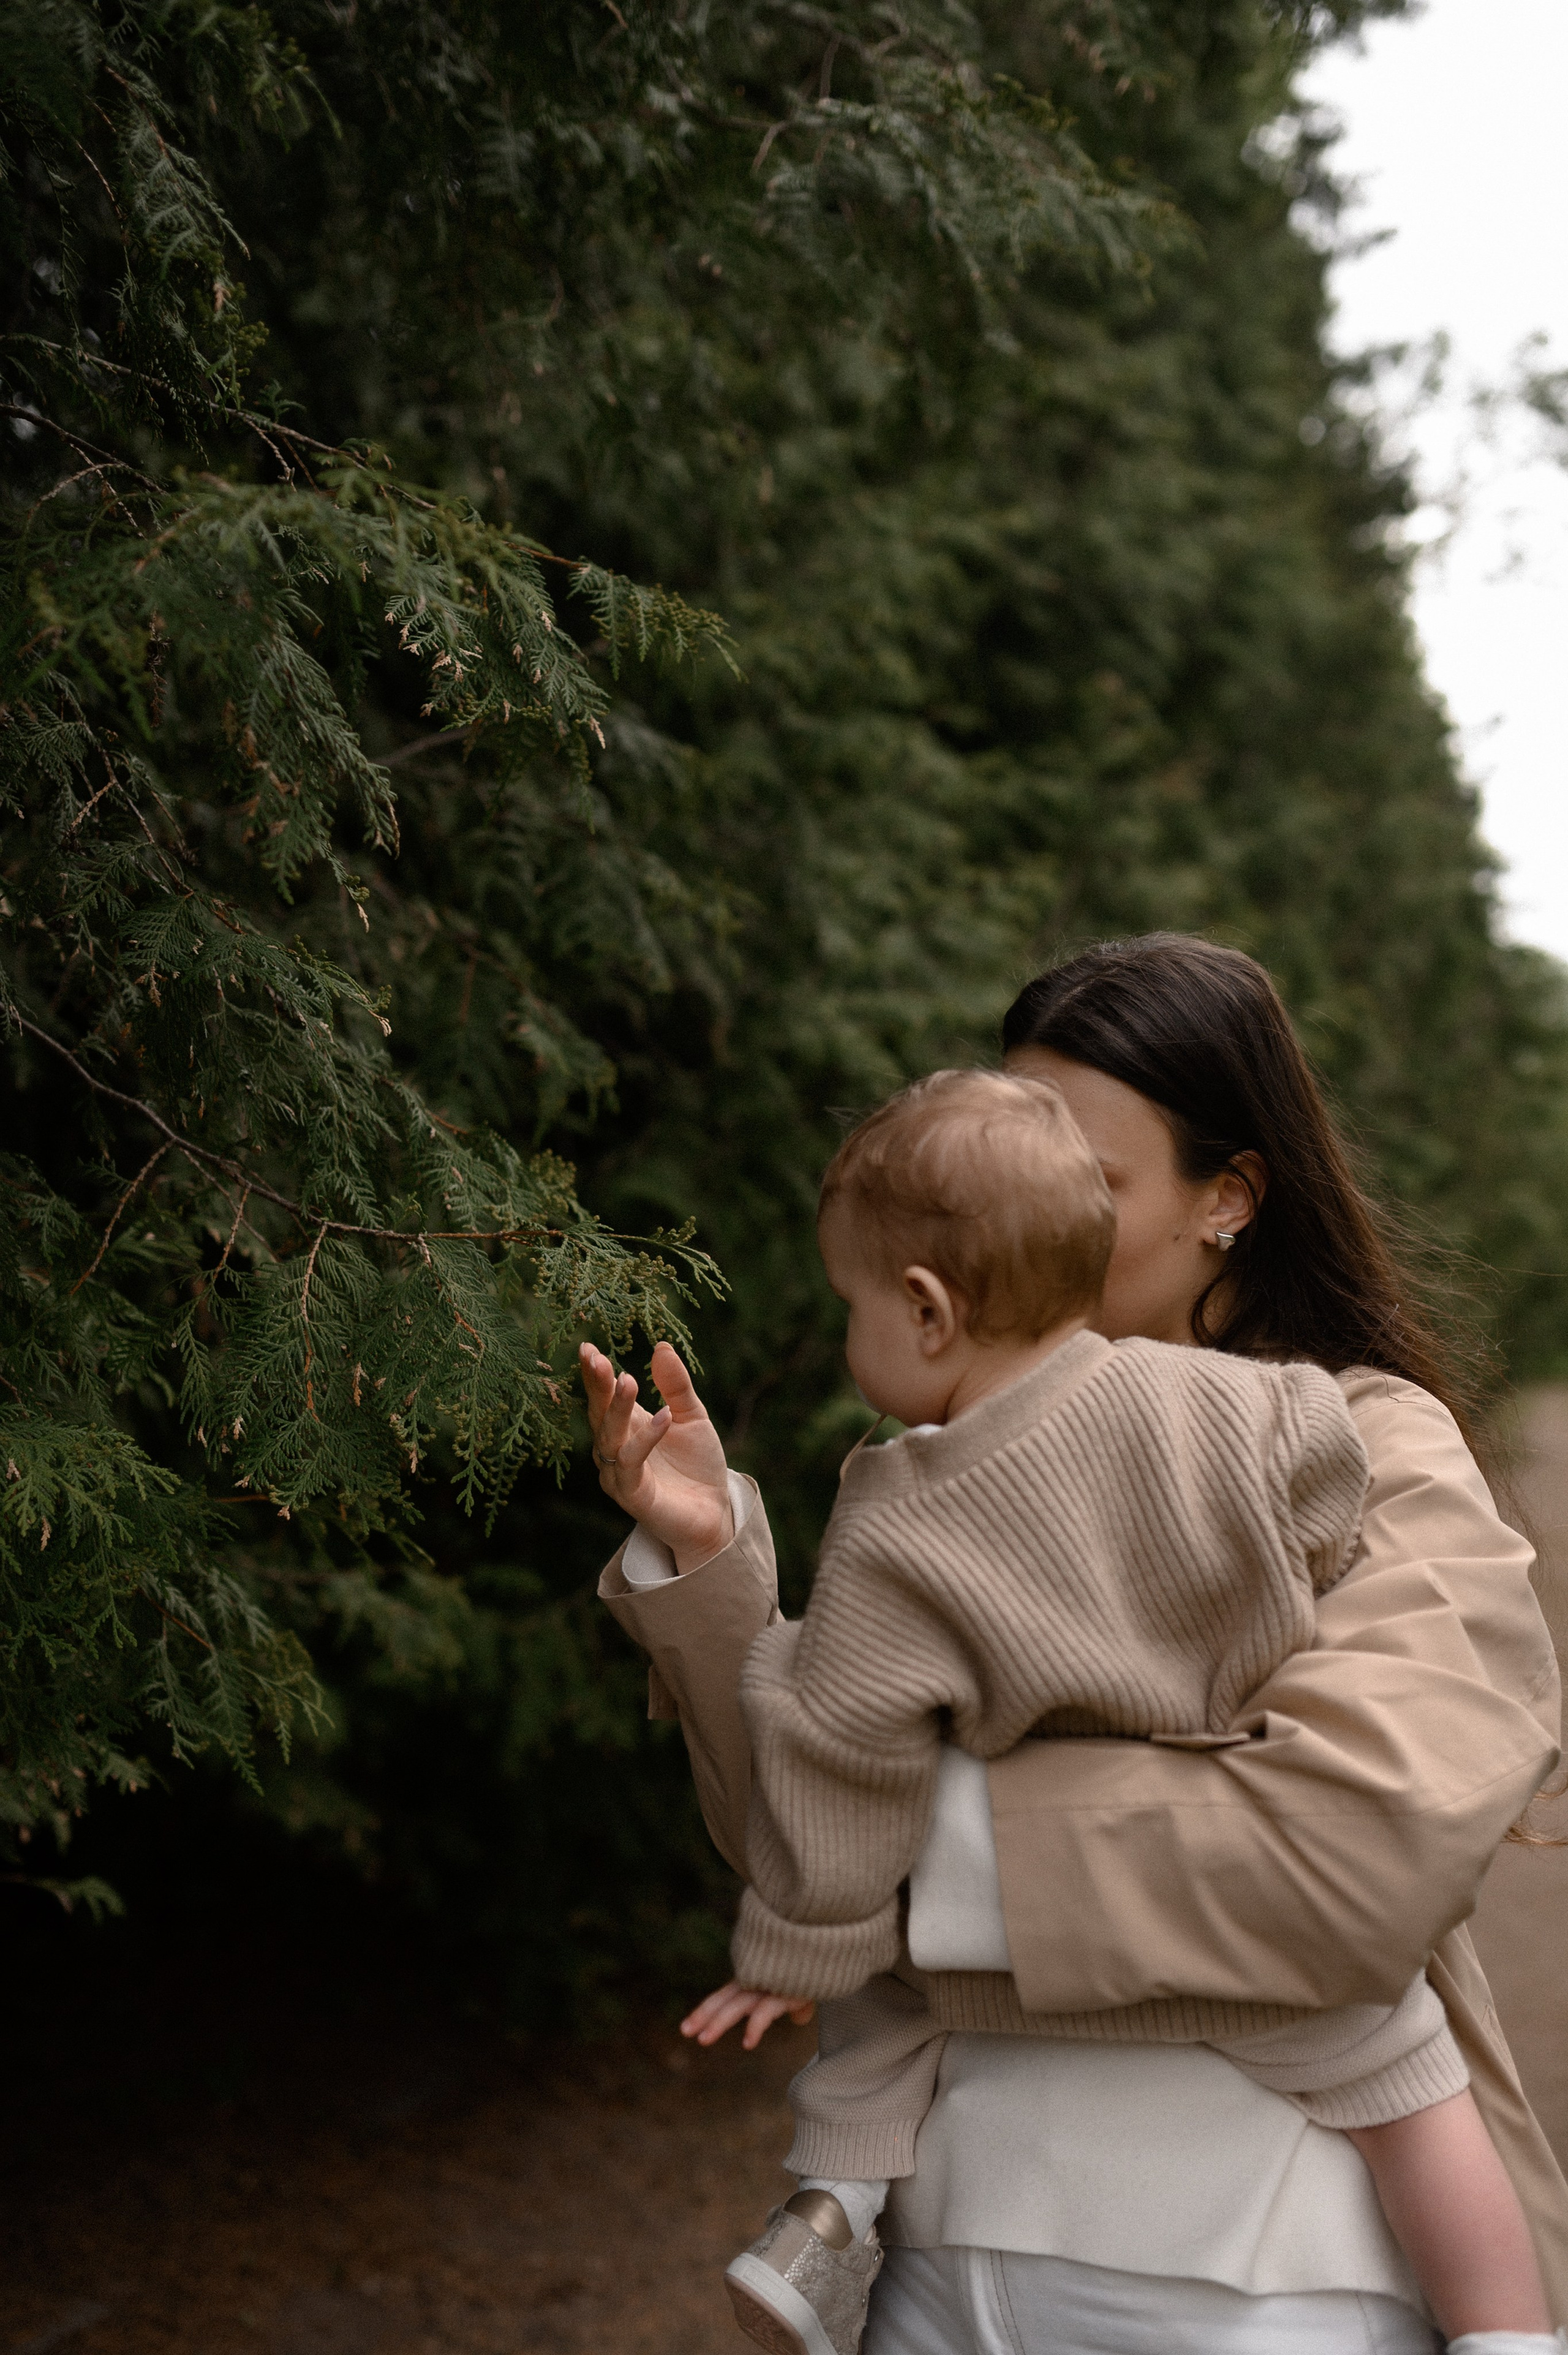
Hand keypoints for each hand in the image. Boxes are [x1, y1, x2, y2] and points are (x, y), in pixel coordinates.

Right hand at [579, 1338, 734, 1573]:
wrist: (715, 1512)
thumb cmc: (698, 1465)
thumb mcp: (691, 1416)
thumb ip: (675, 1385)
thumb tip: (662, 1345)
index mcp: (625, 1427)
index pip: (602, 1397)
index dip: (594, 1374)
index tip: (587, 1347)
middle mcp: (614, 1450)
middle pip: (598, 1414)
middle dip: (597, 1386)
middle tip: (596, 1357)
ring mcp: (620, 1474)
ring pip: (610, 1438)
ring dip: (617, 1409)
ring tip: (628, 1380)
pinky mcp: (633, 1495)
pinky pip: (632, 1464)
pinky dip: (646, 1439)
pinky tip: (664, 1417)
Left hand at [680, 1978, 816, 2050]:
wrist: (834, 1946)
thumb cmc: (817, 1965)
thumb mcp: (802, 1988)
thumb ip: (796, 2004)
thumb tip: (800, 2018)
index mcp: (755, 1979)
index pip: (724, 1996)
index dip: (705, 2010)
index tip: (687, 2027)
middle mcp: (758, 1980)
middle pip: (725, 1999)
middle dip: (704, 2015)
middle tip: (685, 2032)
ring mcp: (770, 1984)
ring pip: (738, 2005)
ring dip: (719, 2021)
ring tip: (703, 2040)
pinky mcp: (786, 1990)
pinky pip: (765, 2011)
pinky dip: (755, 2027)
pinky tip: (748, 2043)